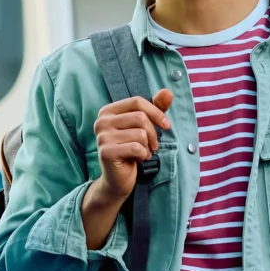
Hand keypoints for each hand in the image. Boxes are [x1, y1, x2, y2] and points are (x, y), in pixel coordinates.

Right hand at [80, 89, 173, 247]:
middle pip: (140, 118)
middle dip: (152, 134)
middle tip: (151, 145)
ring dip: (147, 146)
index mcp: (108, 111)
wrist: (119, 179)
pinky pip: (137, 148)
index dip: (156, 112)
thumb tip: (168, 91)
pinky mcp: (106, 152)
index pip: (137, 102)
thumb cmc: (132, 150)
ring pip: (140, 134)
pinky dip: (143, 155)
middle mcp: (101, 121)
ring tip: (142, 153)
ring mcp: (102, 137)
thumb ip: (156, 108)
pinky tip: (137, 160)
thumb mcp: (145, 126)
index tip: (166, 126)